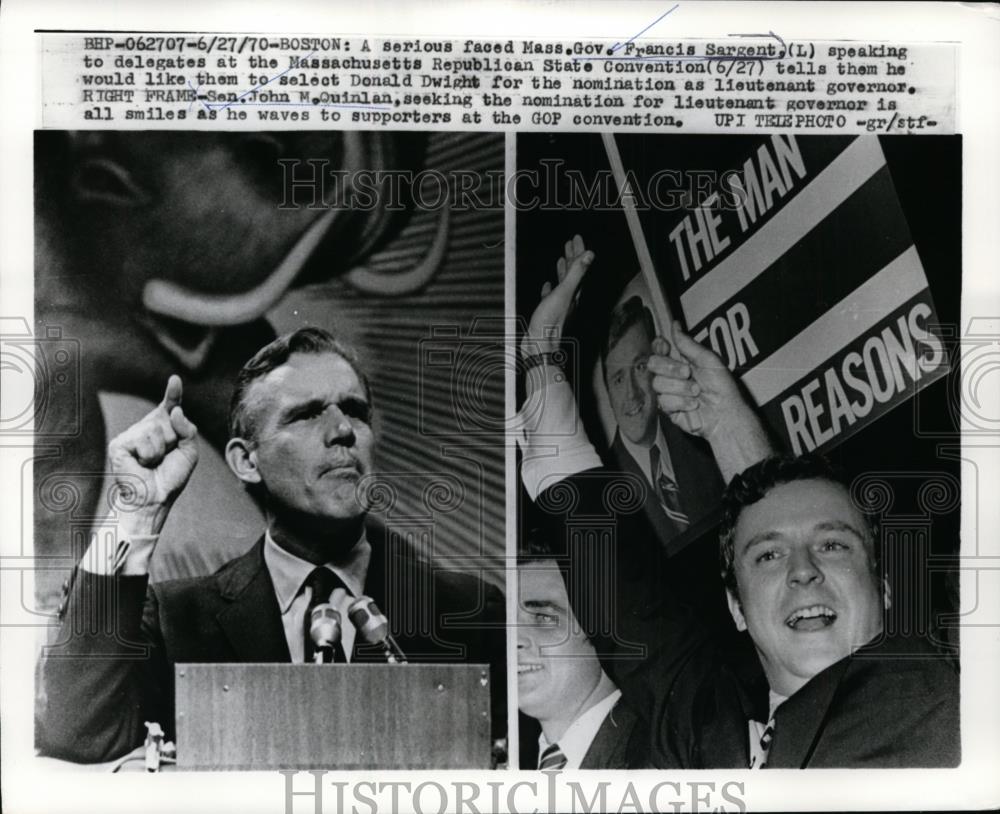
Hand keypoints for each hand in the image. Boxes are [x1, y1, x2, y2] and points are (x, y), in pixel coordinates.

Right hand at [108, 375, 198, 537]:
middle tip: (164, 458)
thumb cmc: (170, 477)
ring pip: (156, 429)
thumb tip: (175, 410)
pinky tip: (141, 464)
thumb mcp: (189, 452)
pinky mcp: (119, 443)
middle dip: (173, 440)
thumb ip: (188, 430)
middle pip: (167, 419)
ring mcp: (131, 434)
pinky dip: (149, 454)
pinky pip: (144, 439)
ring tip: (153, 463)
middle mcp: (146, 428)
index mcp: (162, 428)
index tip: (175, 380)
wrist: (154, 499)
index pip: (169, 406)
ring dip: (160, 450)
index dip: (173, 393)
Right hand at [522, 234, 593, 359]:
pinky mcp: (548, 313)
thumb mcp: (564, 293)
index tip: (576, 238)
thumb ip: (576, 273)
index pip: (578, 266)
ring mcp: (559, 305)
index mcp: (574, 292)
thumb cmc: (550, 323)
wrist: (539, 346)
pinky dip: (549, 288)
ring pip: (563, 283)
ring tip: (561, 258)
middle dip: (572, 256)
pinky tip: (547, 285)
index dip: (578, 251)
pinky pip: (550, 297)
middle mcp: (569, 298)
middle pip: (573, 273)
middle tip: (570, 243)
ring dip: (563, 269)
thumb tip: (590, 255)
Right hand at [648, 325, 741, 438]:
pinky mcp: (667, 408)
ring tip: (696, 392)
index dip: (659, 346)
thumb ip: (688, 344)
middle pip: (653, 363)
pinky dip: (681, 402)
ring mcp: (667, 391)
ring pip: (657, 383)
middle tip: (688, 373)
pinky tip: (692, 405)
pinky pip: (663, 401)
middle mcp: (671, 374)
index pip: (659, 348)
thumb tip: (675, 325)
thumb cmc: (722, 386)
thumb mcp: (708, 359)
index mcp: (680, 360)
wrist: (725, 412)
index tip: (666, 347)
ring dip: (680, 387)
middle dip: (671, 368)